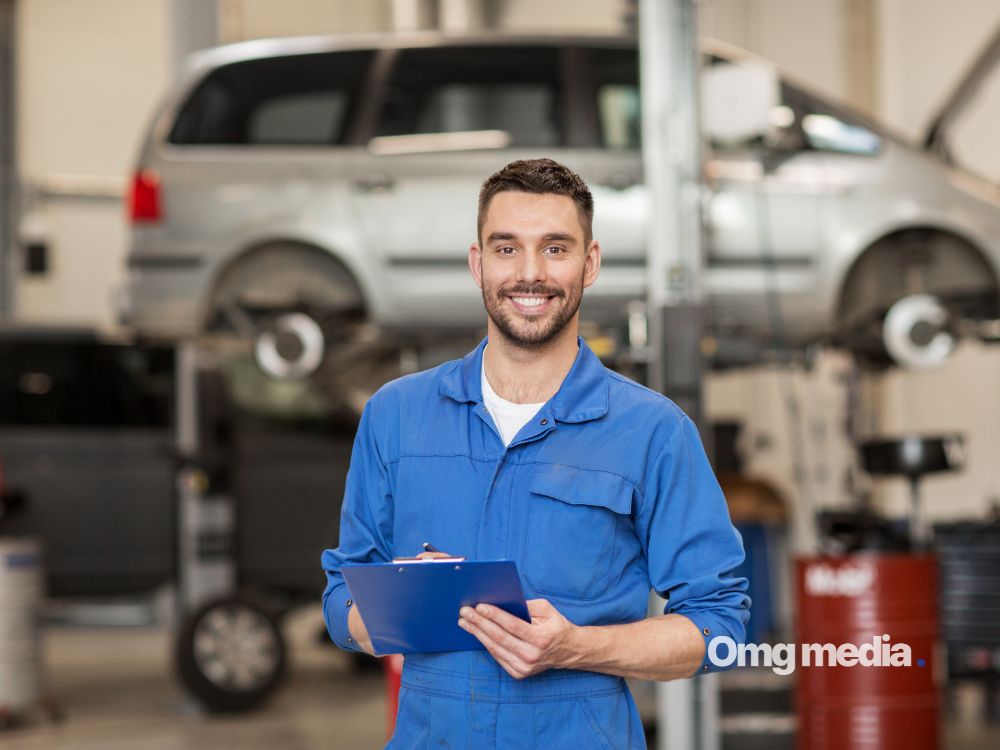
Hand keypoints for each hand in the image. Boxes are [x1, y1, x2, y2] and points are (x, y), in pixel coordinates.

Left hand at [458, 598, 579, 678]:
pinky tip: (477, 633)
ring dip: (477, 634)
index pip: (512, 626)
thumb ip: (527, 605)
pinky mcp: (519, 673)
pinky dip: (486, 644)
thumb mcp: (547, 609)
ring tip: (465, 622)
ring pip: (495, 648)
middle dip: (479, 623)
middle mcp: (532, 655)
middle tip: (465, 612)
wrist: (569, 651)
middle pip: (499, 637)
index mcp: (541, 638)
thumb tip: (503, 602)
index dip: (494, 616)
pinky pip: (498, 657)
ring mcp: (524, 667)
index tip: (479, 606)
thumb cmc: (556, 626)